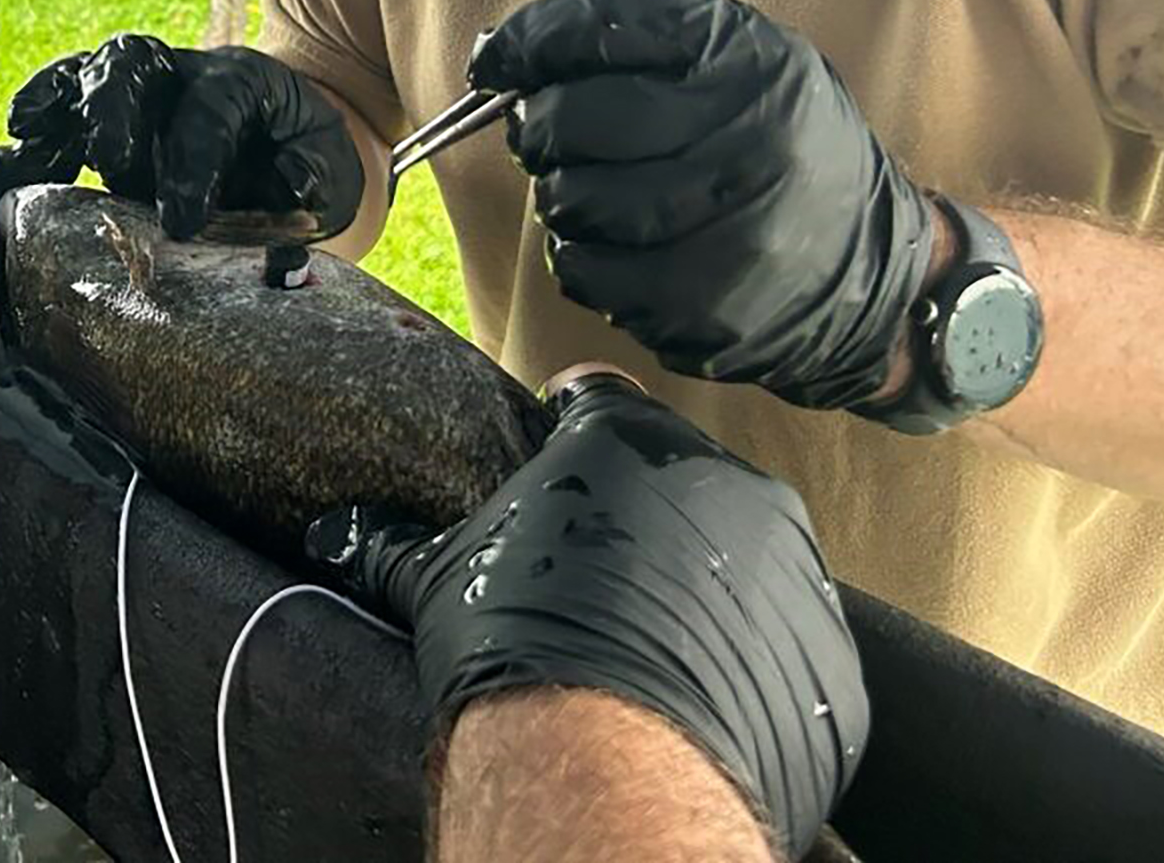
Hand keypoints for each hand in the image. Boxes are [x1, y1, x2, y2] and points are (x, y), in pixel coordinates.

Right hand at [7, 33, 363, 239]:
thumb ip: (316, 178)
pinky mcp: (113, 112)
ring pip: (92, 68)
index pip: (209, 106)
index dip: (194, 160)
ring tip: (31, 139)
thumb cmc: (308, 165)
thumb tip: (293, 187)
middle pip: (136, 60)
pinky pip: (66, 94)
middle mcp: (184, 72)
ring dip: (62, 102)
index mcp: (244, 80)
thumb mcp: (334, 172)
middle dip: (115, 109)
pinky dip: (41, 112)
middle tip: (111, 166)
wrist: (293, 152)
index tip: (184, 221)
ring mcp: (144, 87)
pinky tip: (22, 144)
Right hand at [309, 373, 866, 860]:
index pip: (594, 398)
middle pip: (678, 478)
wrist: (607, 766)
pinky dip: (747, 659)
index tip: (553, 455)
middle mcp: (725, 481)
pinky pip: (785, 643)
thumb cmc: (515, 643)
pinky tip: (694, 695)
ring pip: (742, 558)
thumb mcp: (438, 578)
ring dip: (702, 584)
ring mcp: (792, 569)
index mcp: (627, 437)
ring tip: (643, 643)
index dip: (566, 423)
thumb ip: (395, 539)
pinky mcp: (828, 655)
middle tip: (591, 572)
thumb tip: (334, 528)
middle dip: (641, 514)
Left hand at [467, 0, 933, 409]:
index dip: (529, 42)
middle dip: (541, 124)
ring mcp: (723, 232)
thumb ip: (639, 33)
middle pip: (571, 121)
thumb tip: (507, 48)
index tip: (498, 57)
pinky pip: (584, 272)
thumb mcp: (745, 57)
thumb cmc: (784, 145)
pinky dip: (580, 256)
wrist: (876, 269)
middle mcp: (742, 141)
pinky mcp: (701, 306)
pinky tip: (618, 244)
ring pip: (568, 201)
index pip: (599, 32)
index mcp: (747, 63)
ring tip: (596, 190)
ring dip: (562, 194)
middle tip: (550, 132)